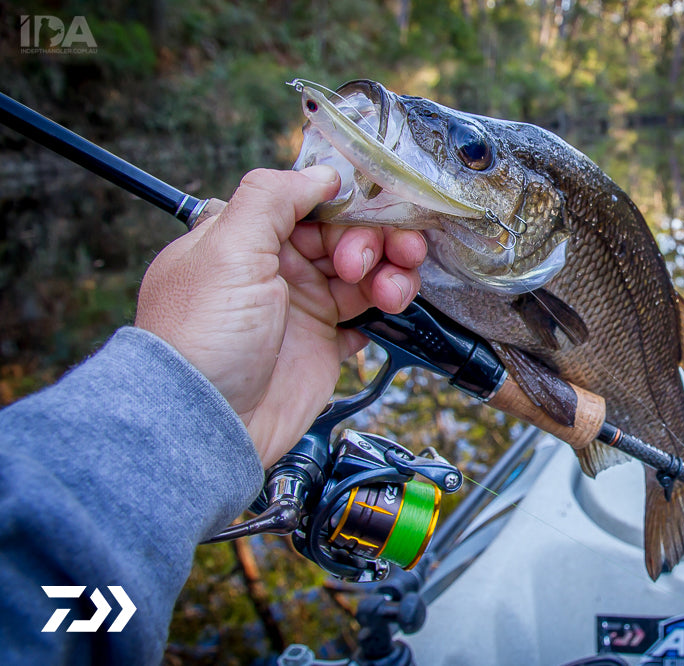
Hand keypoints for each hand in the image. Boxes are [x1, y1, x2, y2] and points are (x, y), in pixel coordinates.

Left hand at [135, 166, 426, 466]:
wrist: (209, 422)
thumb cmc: (203, 337)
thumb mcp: (226, 249)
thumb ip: (272, 198)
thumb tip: (320, 174)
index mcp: (249, 237)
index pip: (311, 203)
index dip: (347, 203)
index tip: (377, 206)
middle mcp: (277, 268)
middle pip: (344, 234)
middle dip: (374, 239)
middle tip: (375, 259)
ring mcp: (302, 306)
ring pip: (363, 272)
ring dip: (389, 272)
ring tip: (391, 290)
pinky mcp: (323, 344)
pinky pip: (366, 315)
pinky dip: (384, 309)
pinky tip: (383, 310)